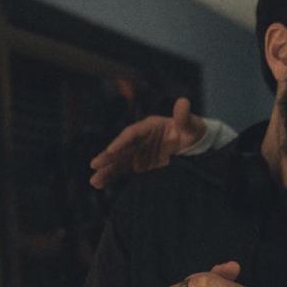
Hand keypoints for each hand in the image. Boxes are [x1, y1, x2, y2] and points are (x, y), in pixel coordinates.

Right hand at [89, 97, 206, 188]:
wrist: (193, 142)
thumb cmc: (191, 130)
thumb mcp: (191, 124)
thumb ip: (184, 117)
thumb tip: (183, 102)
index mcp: (149, 126)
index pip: (132, 133)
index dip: (122, 141)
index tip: (112, 150)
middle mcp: (140, 138)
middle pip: (122, 148)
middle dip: (108, 157)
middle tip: (94, 165)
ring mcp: (138, 151)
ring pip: (119, 161)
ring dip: (107, 170)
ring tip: (94, 181)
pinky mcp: (139, 162)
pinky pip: (124, 169)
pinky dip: (113, 177)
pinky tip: (100, 184)